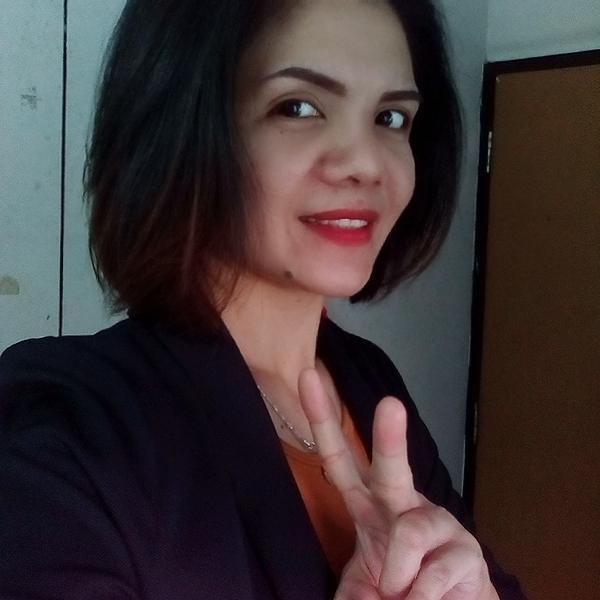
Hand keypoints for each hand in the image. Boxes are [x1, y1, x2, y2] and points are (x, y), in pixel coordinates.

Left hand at [298, 369, 498, 599]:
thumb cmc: (400, 587)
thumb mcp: (360, 587)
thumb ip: (347, 591)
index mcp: (369, 505)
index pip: (340, 460)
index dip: (323, 422)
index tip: (308, 378)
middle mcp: (402, 505)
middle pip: (392, 469)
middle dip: (390, 438)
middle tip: (390, 405)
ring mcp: (438, 524)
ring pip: (410, 534)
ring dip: (396, 572)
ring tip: (396, 591)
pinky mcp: (466, 551)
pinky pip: (432, 575)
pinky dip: (417, 595)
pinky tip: (419, 598)